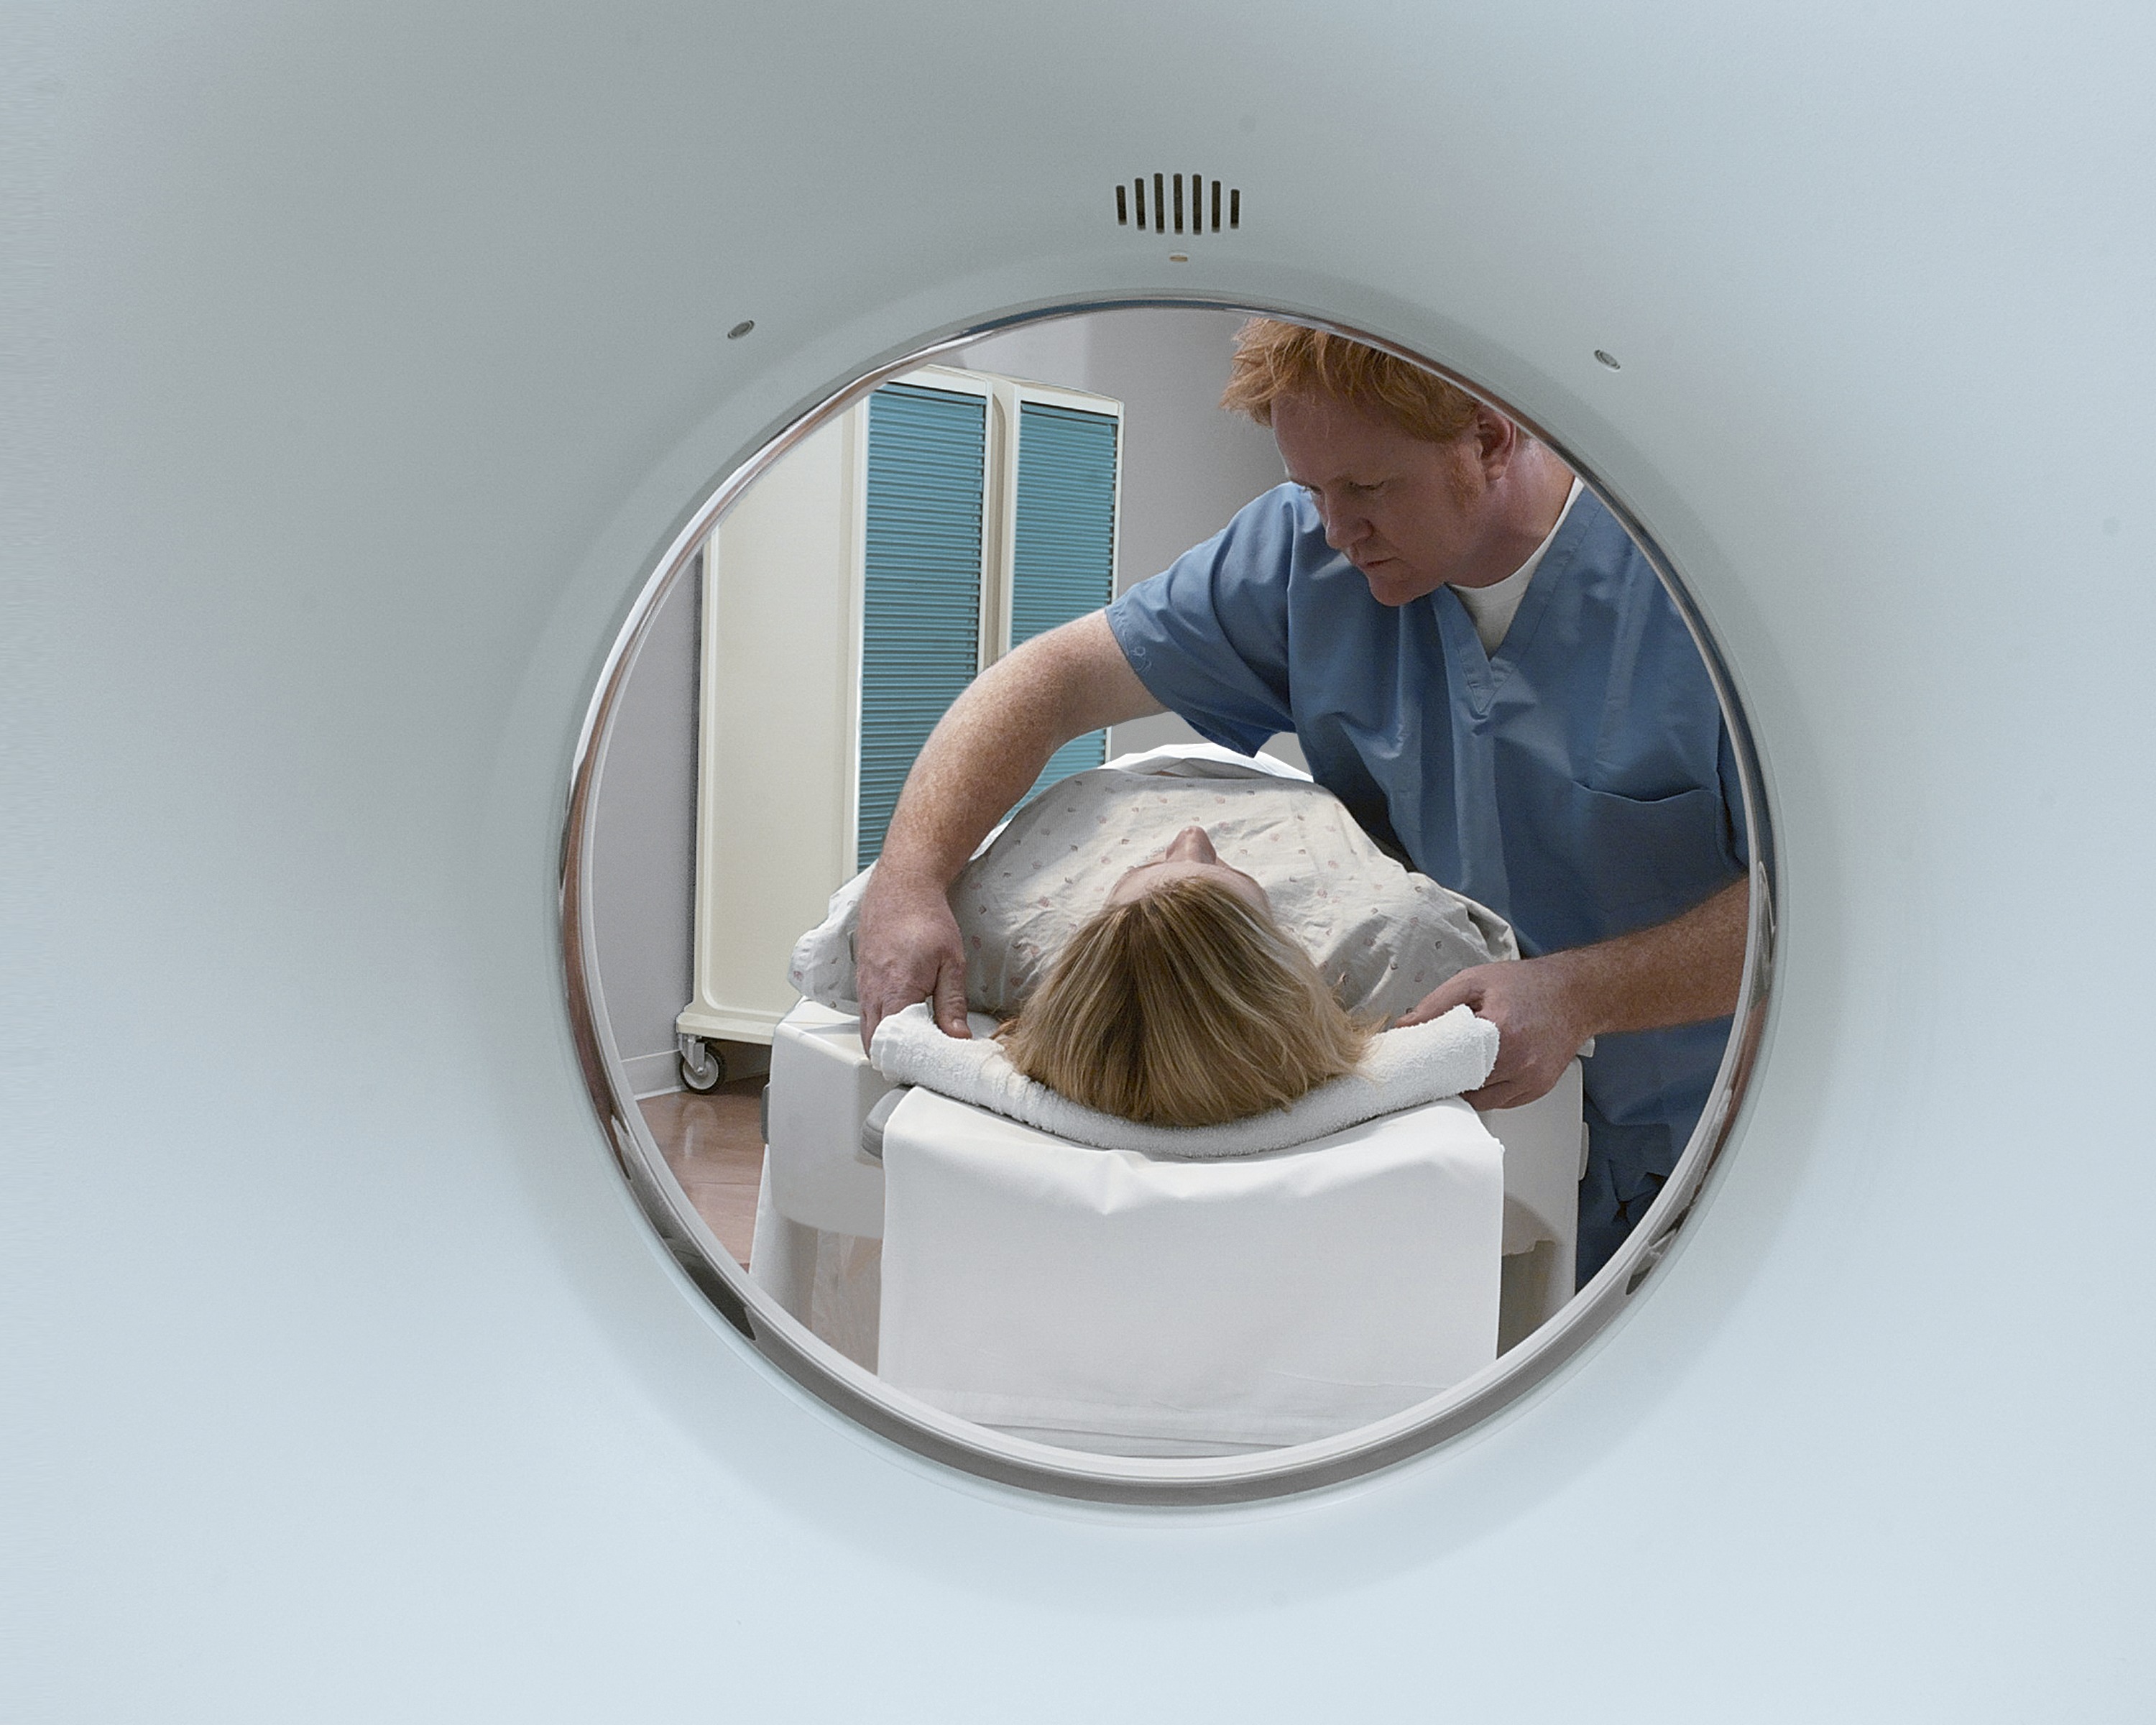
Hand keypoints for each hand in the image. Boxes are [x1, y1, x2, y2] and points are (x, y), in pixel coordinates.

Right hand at [854, 873, 970, 1051]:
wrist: (902, 887)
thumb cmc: (925, 918)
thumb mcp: (950, 963)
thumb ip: (952, 1004)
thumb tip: (957, 1037)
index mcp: (896, 992)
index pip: (894, 1045)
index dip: (909, 1062)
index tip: (926, 1067)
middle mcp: (873, 993)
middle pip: (875, 1044)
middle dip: (895, 1058)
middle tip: (919, 1064)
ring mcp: (864, 986)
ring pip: (867, 1030)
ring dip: (885, 1043)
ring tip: (911, 1048)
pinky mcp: (862, 979)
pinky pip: (866, 1013)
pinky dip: (879, 1025)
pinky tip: (900, 1022)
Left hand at [1398, 955, 1592, 1111]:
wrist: (1575, 995)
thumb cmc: (1527, 985)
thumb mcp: (1475, 981)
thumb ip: (1436, 1004)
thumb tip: (1405, 1026)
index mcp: (1501, 1031)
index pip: (1450, 1065)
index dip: (1430, 1068)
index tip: (1415, 1065)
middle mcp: (1520, 1062)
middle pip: (1464, 1088)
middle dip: (1446, 1080)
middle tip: (1433, 1067)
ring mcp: (1531, 1080)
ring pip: (1482, 1102)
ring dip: (1467, 1089)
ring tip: (1459, 1067)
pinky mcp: (1538, 1089)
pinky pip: (1501, 1102)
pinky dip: (1488, 1091)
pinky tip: (1484, 1071)